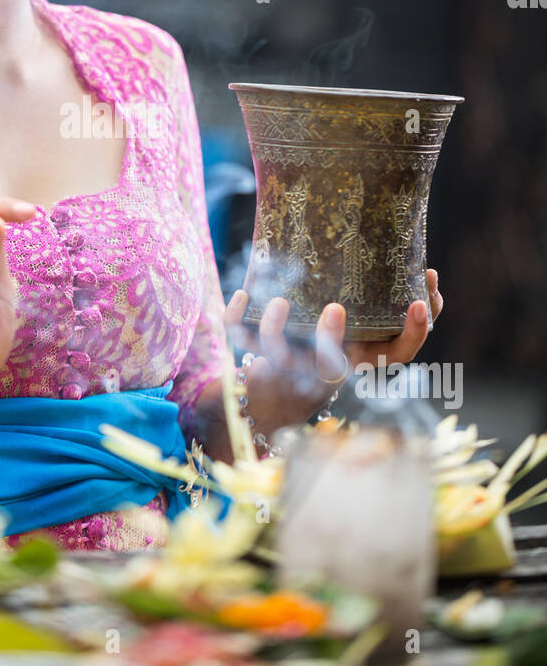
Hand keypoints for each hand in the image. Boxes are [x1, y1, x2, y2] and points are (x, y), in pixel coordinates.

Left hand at [223, 268, 443, 441]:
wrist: (280, 390)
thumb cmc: (337, 347)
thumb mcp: (372, 333)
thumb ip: (402, 310)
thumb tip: (428, 275)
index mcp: (358, 361)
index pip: (395, 356)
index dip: (413, 333)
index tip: (419, 304)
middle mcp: (323, 367)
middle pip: (329, 366)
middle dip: (330, 340)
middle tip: (336, 309)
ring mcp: (286, 362)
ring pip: (276, 354)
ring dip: (275, 329)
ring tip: (279, 301)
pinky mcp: (253, 352)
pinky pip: (240, 338)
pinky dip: (236, 317)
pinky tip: (241, 293)